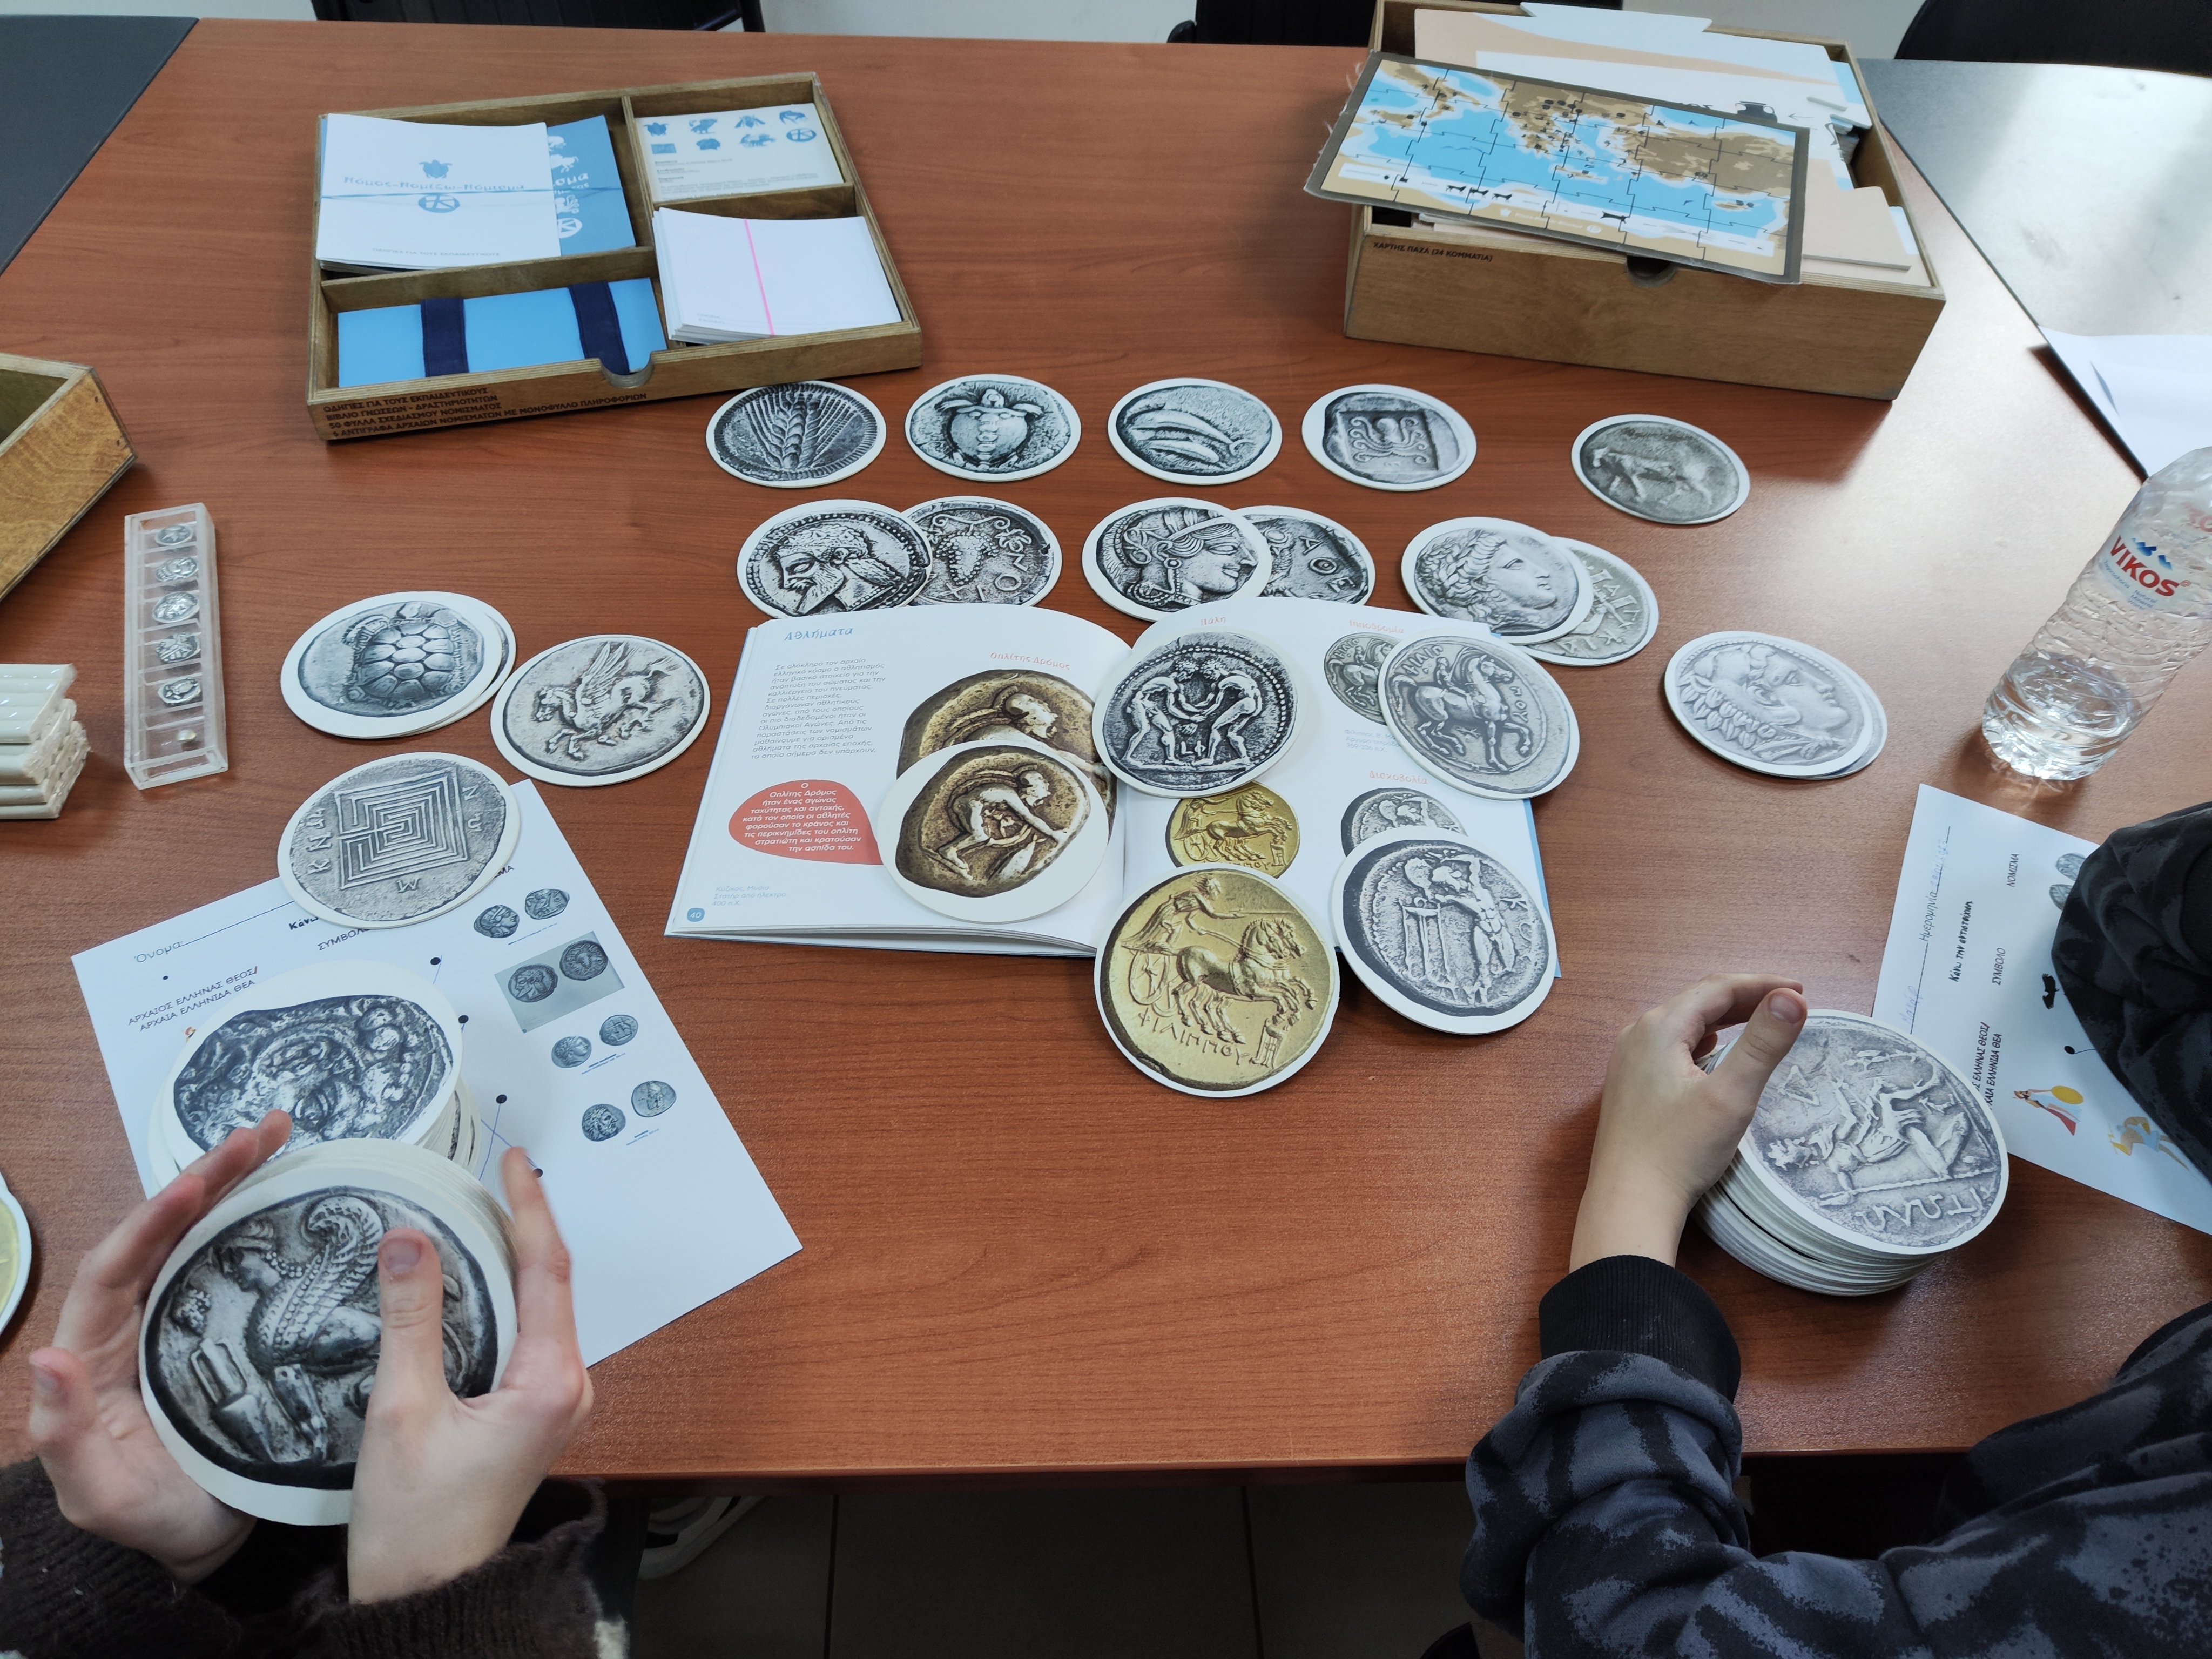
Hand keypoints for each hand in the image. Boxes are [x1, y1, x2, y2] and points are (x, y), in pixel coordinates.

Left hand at [27, 1111, 293, 1583]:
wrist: (206, 1541)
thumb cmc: (152, 1519)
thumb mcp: (98, 1495)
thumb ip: (62, 1435)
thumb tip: (46, 1358)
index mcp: (94, 1356)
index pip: (114, 1270)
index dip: (150, 1221)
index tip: (195, 1183)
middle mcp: (131, 1325)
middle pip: (158, 1233)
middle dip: (205, 1176)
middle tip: (259, 1131)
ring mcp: (178, 1320)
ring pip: (196, 1235)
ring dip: (234, 1181)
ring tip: (278, 1135)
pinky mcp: (223, 1325)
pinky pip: (232, 1259)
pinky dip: (256, 1215)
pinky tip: (291, 1187)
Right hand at [346, 1148, 591, 1603]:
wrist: (426, 1595)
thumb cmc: (416, 1524)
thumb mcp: (402, 1410)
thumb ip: (411, 1319)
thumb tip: (409, 1239)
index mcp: (550, 1381)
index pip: (547, 1268)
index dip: (529, 1207)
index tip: (514, 1161)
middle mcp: (565, 1386)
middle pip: (548, 1282)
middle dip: (520, 1224)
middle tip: (489, 1172)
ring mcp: (550, 1400)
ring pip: (535, 1308)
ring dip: (507, 1259)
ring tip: (476, 1208)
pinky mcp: (528, 1412)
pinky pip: (521, 1335)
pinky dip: (497, 1297)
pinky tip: (467, 1277)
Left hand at [1569, 975, 1808, 1270]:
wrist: (1629, 1201)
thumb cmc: (1678, 1151)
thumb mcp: (1731, 1095)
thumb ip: (1763, 1044)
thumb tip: (1791, 998)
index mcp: (1658, 1028)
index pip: (1716, 989)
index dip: (1761, 984)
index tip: (1801, 989)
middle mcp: (1637, 1036)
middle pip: (1698, 1003)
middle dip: (1745, 999)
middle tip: (1788, 1004)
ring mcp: (1629, 1062)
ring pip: (1684, 1026)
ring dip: (1724, 1020)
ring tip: (1759, 1021)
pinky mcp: (1631, 1087)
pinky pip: (1671, 1049)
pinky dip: (1702, 1042)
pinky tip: (1713, 1052)